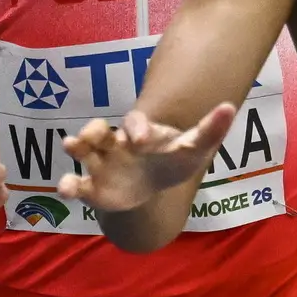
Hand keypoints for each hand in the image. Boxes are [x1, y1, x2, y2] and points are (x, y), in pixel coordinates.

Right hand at [57, 105, 236, 212]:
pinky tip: (66, 190)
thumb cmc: (174, 161)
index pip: (135, 122)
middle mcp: (116, 143)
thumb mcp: (195, 148)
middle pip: (99, 130)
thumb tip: (229, 107)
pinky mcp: (94, 187)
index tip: (141, 140)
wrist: (155, 187)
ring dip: (75, 146)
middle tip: (89, 136)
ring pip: (83, 150)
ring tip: (69, 146)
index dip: (137, 128)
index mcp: (140, 131)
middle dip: (92, 131)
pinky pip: (78, 185)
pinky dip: (69, 185)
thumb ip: (210, 129)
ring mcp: (102, 163)